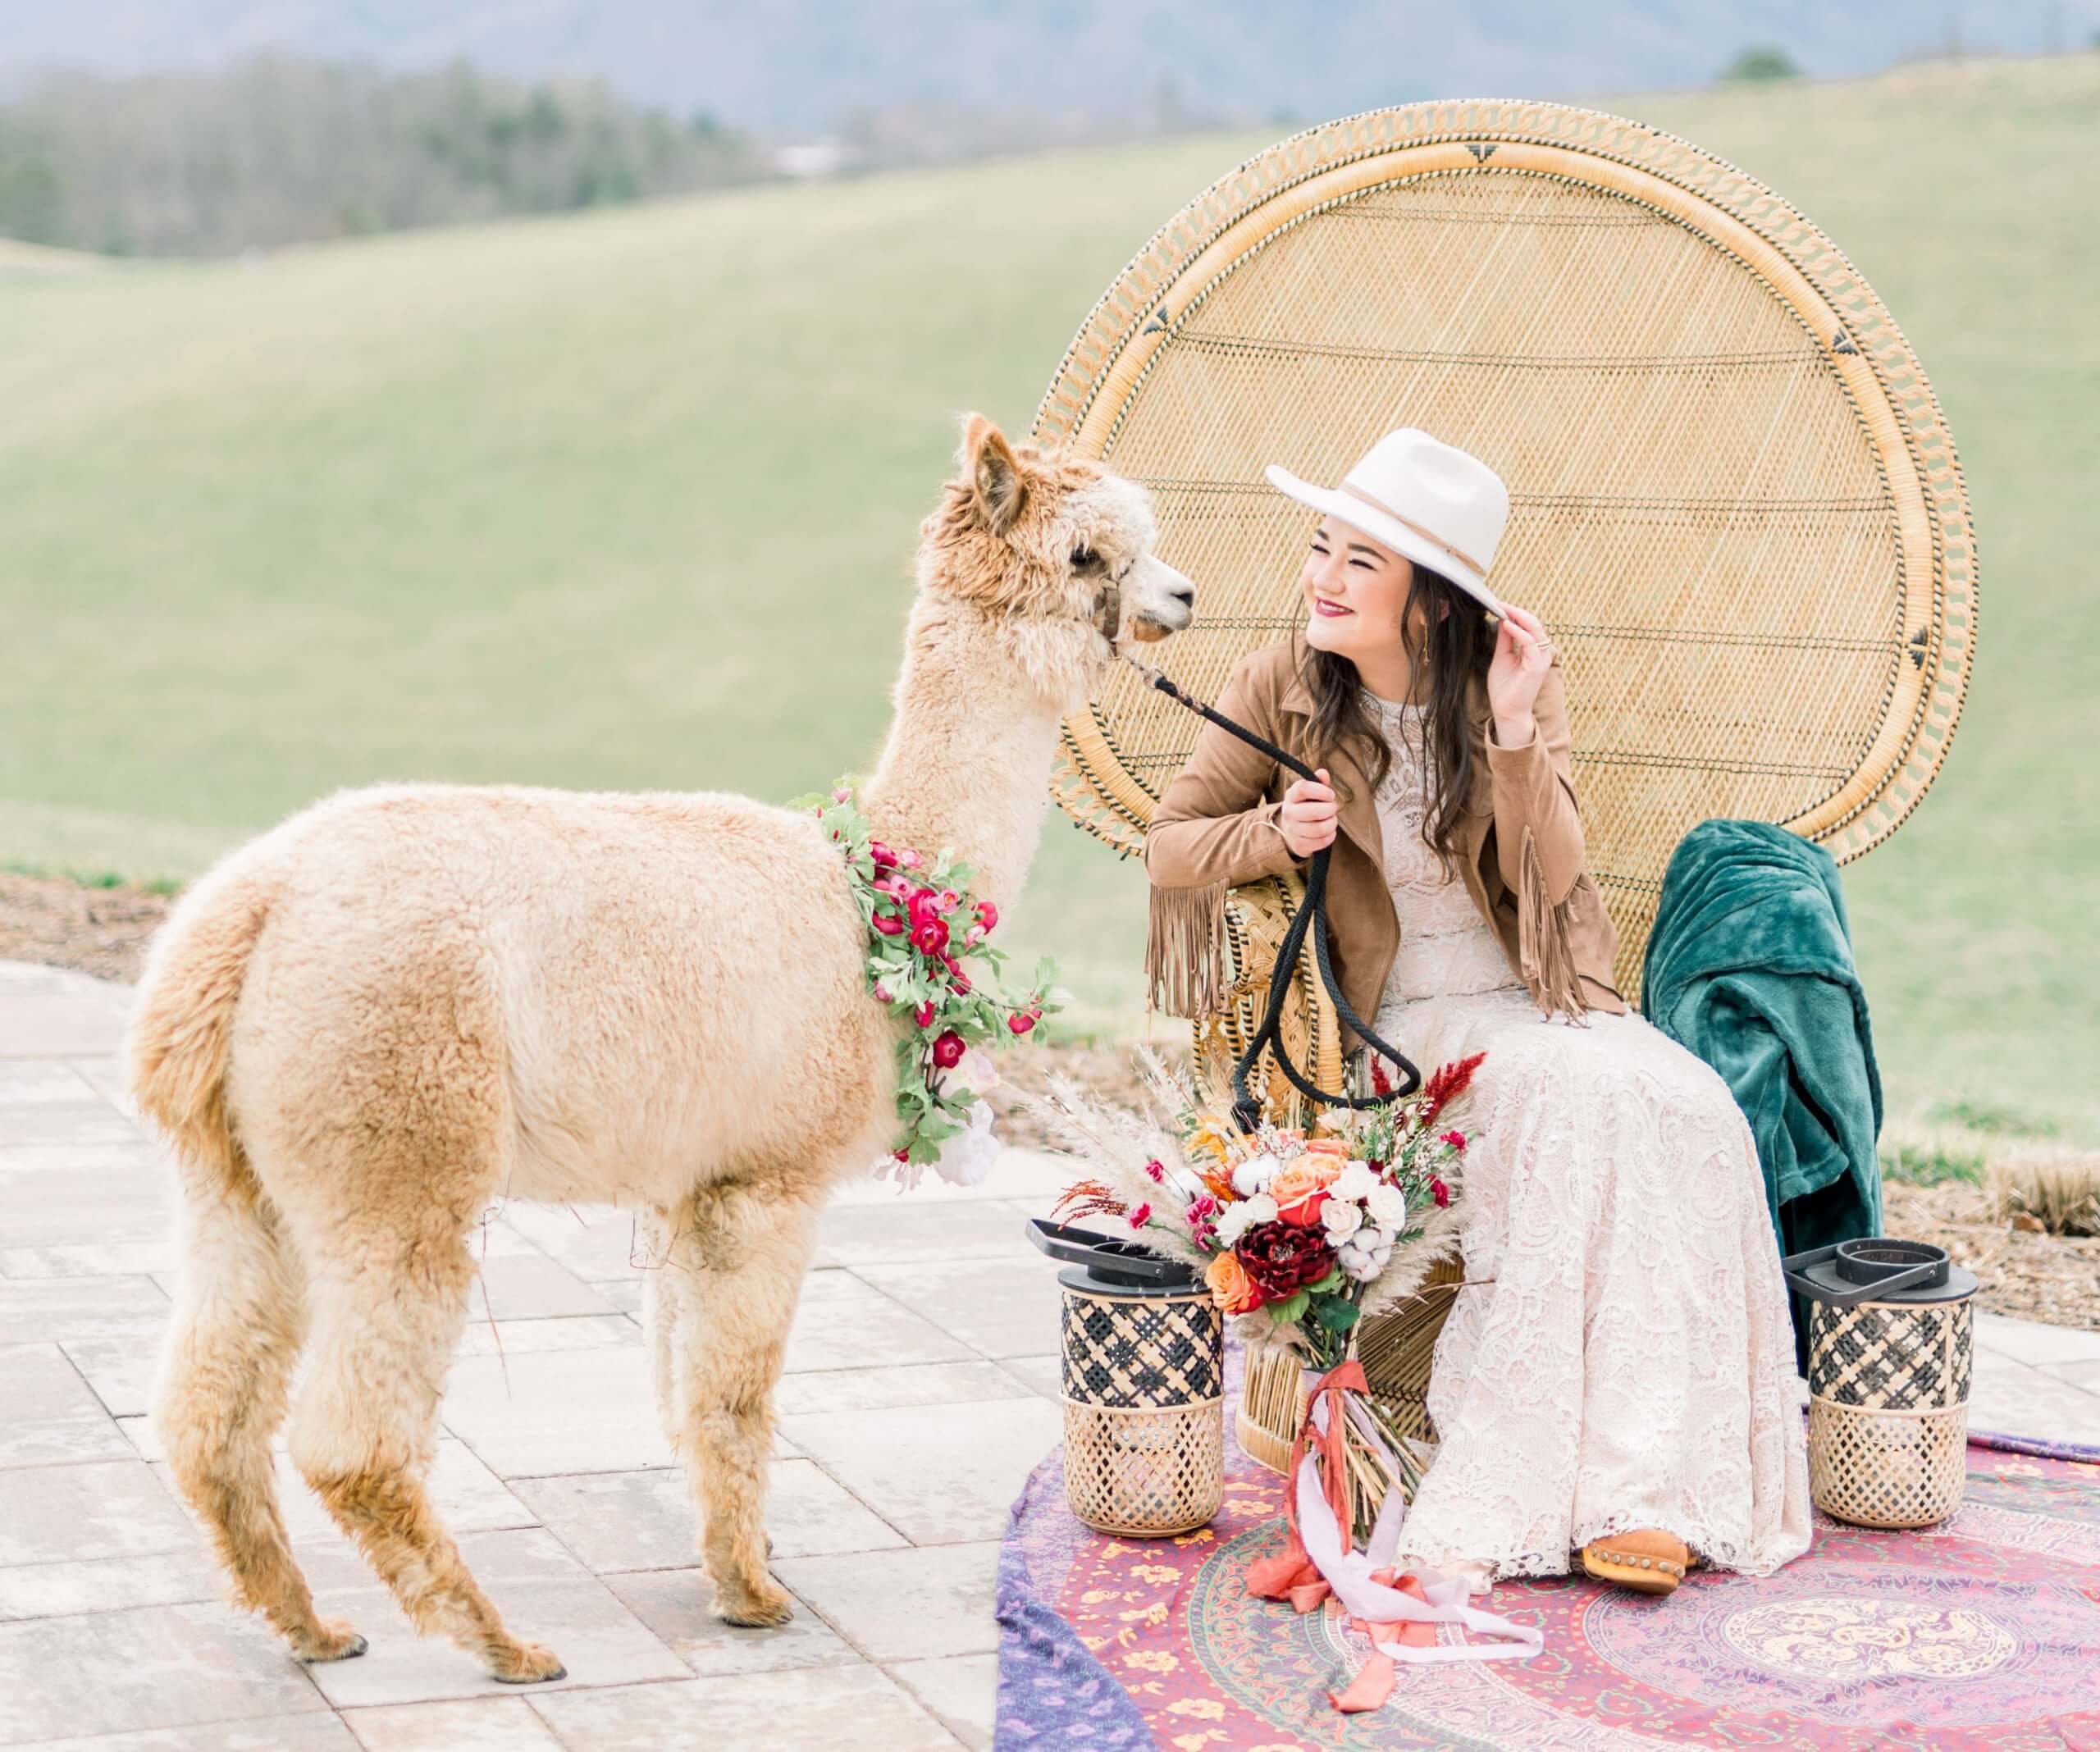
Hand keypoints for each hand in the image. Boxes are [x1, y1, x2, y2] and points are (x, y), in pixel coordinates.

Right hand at [1277, 768, 1337, 857]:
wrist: (1291, 830)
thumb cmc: (1306, 806)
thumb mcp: (1311, 792)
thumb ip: (1319, 782)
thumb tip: (1323, 773)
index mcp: (1292, 795)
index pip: (1303, 788)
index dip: (1321, 791)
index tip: (1330, 795)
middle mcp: (1289, 813)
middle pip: (1314, 811)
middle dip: (1330, 809)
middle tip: (1332, 808)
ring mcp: (1293, 830)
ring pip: (1320, 828)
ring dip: (1332, 823)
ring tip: (1331, 820)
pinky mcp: (1300, 844)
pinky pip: (1322, 841)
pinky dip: (1330, 836)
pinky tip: (1328, 831)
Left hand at [1486, 602, 1553, 745]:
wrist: (1506, 710)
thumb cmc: (1505, 687)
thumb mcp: (1502, 657)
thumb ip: (1505, 640)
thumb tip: (1504, 620)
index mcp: (1535, 650)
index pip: (1530, 625)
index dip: (1516, 614)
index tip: (1500, 605)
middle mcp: (1542, 653)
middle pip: (1535, 624)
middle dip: (1517, 612)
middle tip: (1501, 603)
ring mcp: (1541, 659)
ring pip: (1535, 630)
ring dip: (1519, 617)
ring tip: (1503, 609)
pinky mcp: (1536, 666)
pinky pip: (1529, 643)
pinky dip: (1518, 632)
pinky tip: (1506, 625)